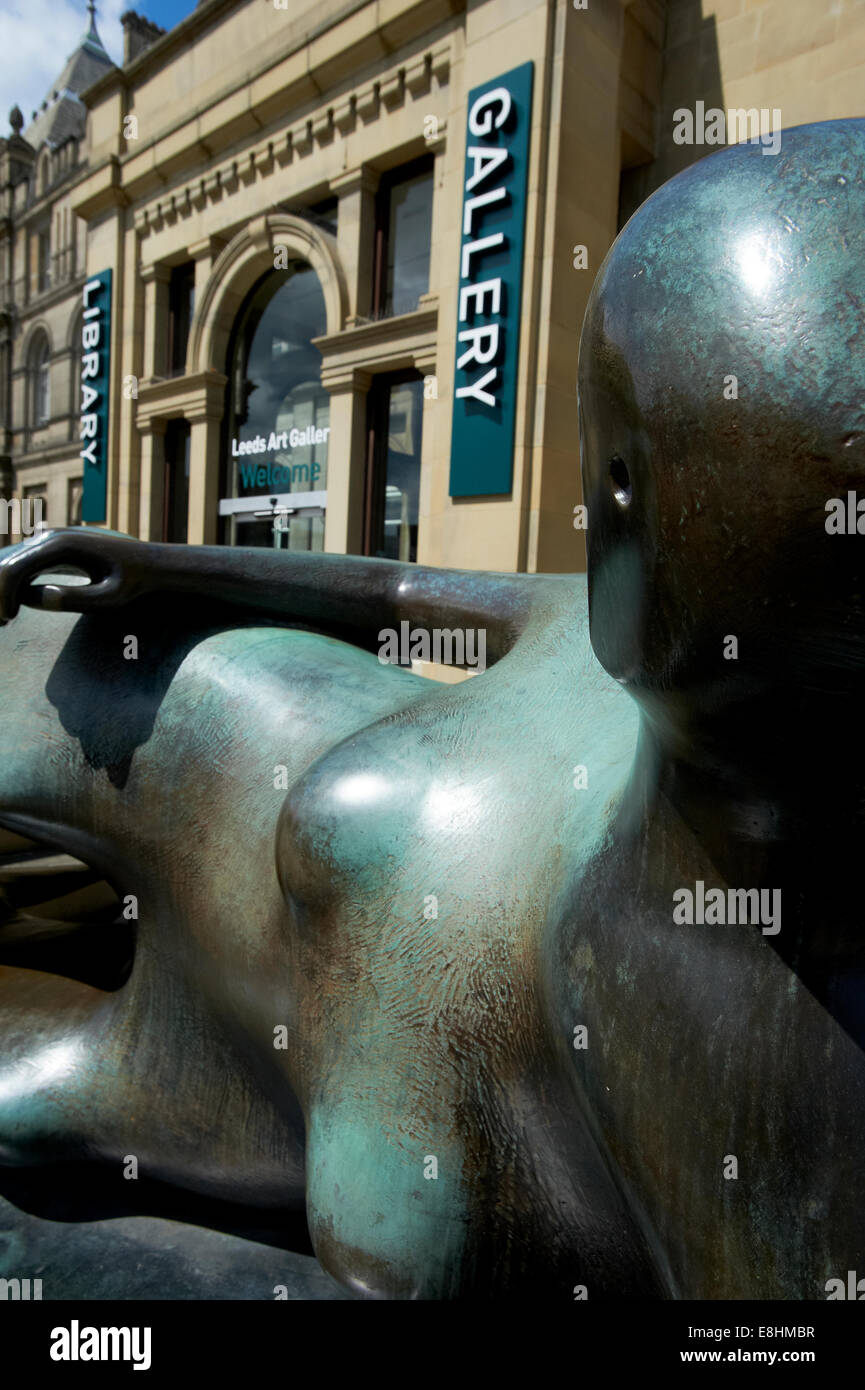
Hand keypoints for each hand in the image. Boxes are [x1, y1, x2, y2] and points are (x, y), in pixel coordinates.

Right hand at [0, 528, 146, 624]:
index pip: (15, 569)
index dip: (3, 596)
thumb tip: (37, 599)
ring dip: (3, 590)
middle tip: (2, 625)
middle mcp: (52, 537)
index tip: (6, 622)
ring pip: (13, 563)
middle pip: (8, 564)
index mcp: (62, 547)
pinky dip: (15, 585)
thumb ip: (76, 599)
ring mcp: (51, 540)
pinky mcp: (54, 548)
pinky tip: (15, 609)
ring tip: (5, 620)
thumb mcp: (111, 598)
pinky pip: (25, 564)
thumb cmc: (135, 583)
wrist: (150, 563)